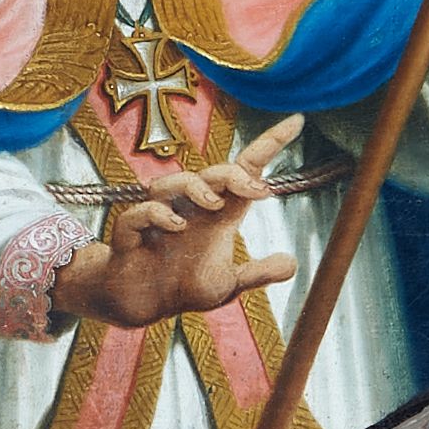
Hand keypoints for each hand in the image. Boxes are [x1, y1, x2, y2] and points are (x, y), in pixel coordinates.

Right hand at [51, 116, 302, 328]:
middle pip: (214, 173)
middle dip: (236, 174)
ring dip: (198, 187)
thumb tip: (293, 263)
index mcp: (216, 215)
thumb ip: (257, 273)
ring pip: (175, 181)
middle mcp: (190, 208)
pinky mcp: (132, 232)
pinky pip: (142, 211)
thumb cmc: (182, 286)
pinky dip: (159, 213)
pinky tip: (177, 226)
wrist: (139, 306)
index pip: (245, 171)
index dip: (268, 146)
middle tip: (259, 192)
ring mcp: (159, 216)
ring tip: (216, 206)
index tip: (297, 122)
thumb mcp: (226, 285)